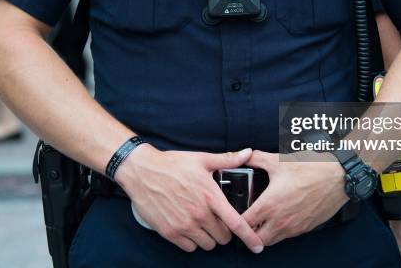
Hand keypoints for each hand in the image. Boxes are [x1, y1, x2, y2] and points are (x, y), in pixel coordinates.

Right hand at [116, 145, 263, 253]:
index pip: (236, 223)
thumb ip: (227, 159)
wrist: (142, 171)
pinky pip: (190, 248)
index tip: (257, 246)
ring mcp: (184, 225)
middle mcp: (199, 214)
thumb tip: (248, 153)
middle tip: (217, 219)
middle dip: (224, 230)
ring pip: (208, 244)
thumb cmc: (172, 164)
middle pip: (223, 237)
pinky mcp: (170, 232)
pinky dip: (192, 241)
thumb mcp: (202, 159)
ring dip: (208, 237)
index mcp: (210, 196)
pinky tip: (189, 227)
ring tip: (202, 223)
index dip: (249, 237)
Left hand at [242, 151, 348, 245]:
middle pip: (256, 239)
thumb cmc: (310, 168)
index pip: (244, 223)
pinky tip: (278, 217)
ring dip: (263, 234)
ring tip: (260, 220)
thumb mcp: (279, 160)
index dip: (235, 219)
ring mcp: (294, 227)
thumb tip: (245, 156)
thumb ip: (258, 158)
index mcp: (270, 204)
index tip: (233, 212)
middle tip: (245, 220)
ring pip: (271, 240)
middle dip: (248, 232)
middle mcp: (281, 220)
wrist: (338, 177)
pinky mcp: (305, 228)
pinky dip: (278, 231)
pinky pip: (286, 236)